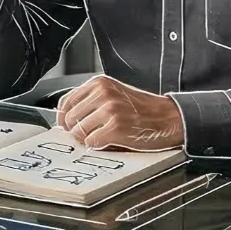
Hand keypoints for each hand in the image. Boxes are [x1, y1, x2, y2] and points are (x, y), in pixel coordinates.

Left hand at [56, 75, 184, 151]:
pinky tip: (108, 142)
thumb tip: (67, 120)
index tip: (65, 127)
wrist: (168, 117)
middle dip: (74, 131)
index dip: (63, 117)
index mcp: (100, 83)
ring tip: (100, 138)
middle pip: (70, 118)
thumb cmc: (142, 109)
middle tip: (85, 136)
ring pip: (79, 132)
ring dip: (86, 140)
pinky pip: (92, 142)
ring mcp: (109, 110)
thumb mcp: (115, 94)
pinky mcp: (116, 128)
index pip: (66, 101)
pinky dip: (97, 146)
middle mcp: (103, 93)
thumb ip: (92, 101)